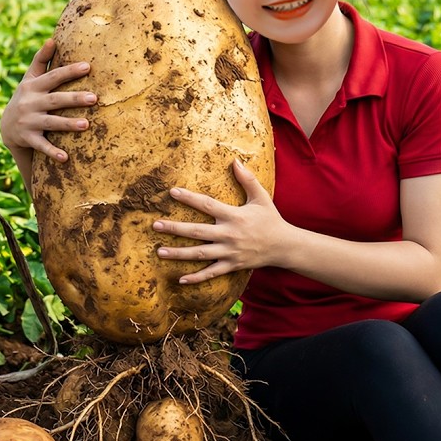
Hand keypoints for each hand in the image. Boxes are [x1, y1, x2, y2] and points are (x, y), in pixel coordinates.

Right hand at [0, 39, 97, 162]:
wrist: (6, 127)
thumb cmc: (27, 98)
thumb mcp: (30, 79)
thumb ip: (41, 60)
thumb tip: (53, 39)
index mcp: (33, 86)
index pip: (53, 76)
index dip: (69, 71)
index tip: (87, 66)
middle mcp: (30, 103)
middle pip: (55, 100)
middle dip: (74, 98)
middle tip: (95, 98)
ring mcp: (29, 121)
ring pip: (51, 123)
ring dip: (68, 124)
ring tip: (86, 125)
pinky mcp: (28, 139)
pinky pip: (42, 146)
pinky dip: (52, 152)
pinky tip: (65, 158)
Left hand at [153, 160, 285, 284]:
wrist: (284, 246)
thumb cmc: (270, 219)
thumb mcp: (261, 197)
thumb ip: (247, 179)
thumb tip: (235, 160)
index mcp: (234, 216)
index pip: (207, 205)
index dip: (189, 198)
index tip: (172, 192)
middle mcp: (229, 235)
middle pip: (197, 232)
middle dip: (175, 228)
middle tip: (155, 225)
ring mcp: (229, 252)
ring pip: (200, 254)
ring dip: (179, 253)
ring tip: (160, 252)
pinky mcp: (232, 266)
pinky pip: (211, 273)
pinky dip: (196, 278)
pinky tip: (180, 279)